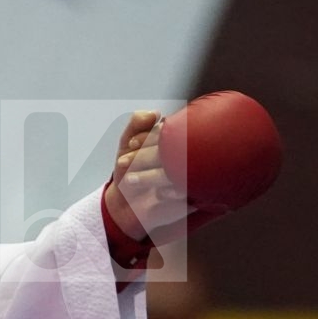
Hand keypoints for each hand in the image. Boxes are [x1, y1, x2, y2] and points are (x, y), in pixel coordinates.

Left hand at [104, 109, 189, 241]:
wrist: (126, 205)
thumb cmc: (128, 171)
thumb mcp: (127, 144)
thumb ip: (137, 124)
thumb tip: (155, 113)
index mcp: (173, 139)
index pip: (168, 131)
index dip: (149, 136)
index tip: (131, 144)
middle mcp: (185, 156)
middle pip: (174, 150)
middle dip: (146, 155)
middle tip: (123, 163)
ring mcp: (191, 175)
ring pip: (182, 170)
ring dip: (155, 174)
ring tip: (130, 180)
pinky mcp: (194, 195)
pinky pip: (191, 190)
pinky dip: (173, 190)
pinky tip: (159, 193)